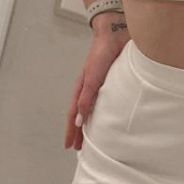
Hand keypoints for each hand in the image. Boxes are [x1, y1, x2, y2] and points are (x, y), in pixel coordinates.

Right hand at [64, 36, 126, 151]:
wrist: (114, 35)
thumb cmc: (100, 54)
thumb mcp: (92, 78)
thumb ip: (86, 98)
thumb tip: (78, 119)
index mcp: (81, 88)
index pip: (73, 115)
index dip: (71, 131)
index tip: (69, 146)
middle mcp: (89, 89)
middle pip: (81, 115)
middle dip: (78, 131)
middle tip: (79, 148)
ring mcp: (100, 85)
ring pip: (92, 109)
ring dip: (90, 124)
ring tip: (92, 138)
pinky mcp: (111, 82)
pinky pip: (105, 102)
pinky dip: (103, 113)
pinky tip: (108, 118)